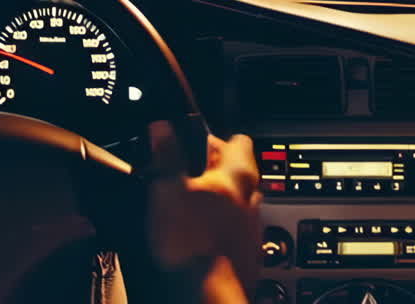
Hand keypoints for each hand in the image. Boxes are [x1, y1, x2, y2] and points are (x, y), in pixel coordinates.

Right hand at [147, 121, 260, 303]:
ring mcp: (252, 226)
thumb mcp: (168, 189)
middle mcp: (252, 198)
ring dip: (218, 201)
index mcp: (238, 175)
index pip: (238, 140)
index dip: (214, 138)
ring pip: (237, 201)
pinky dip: (220, 227)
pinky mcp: (247, 251)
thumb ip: (167, 154)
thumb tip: (162, 127)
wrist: (207, 292)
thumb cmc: (193, 242)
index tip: (192, 143)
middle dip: (213, 172)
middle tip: (186, 179)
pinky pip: (235, 229)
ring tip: (190, 209)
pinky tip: (199, 236)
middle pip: (238, 172)